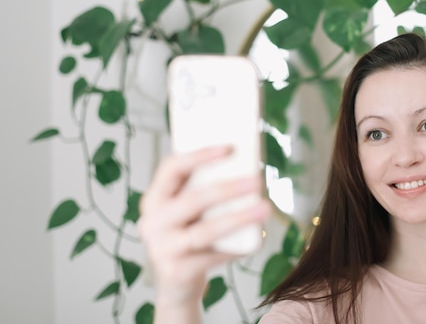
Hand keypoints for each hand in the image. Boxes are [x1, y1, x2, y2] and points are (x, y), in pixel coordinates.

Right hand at [139, 146, 271, 317]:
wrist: (176, 284)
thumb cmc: (190, 234)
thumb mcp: (190, 211)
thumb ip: (205, 189)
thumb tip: (248, 167)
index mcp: (155, 198)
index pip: (171, 168)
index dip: (200, 156)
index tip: (230, 148)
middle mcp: (152, 221)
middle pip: (193, 199)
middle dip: (229, 188)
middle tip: (258, 180)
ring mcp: (162, 248)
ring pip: (205, 230)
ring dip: (239, 217)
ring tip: (265, 208)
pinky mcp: (176, 271)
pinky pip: (213, 256)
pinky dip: (237, 248)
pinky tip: (256, 241)